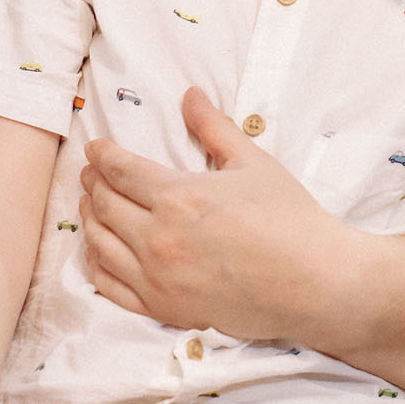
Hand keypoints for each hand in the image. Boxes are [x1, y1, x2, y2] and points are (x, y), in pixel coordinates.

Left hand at [79, 87, 344, 339]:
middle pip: (104, 204)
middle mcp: (159, 237)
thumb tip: (190, 95)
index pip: (120, 170)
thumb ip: (215, 128)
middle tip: (92, 173)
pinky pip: (111, 287)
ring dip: (90, 221)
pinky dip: (97, 266)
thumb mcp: (253, 163)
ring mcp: (158, 277)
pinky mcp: (164, 308)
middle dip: (93, 183)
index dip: (102, 155)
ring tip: (90, 207)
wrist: (315, 283)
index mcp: (179, 196)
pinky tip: (98, 253)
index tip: (96, 149)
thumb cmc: (290, 220)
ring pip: (100, 244)